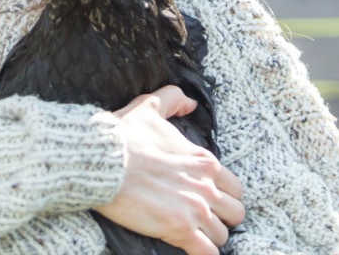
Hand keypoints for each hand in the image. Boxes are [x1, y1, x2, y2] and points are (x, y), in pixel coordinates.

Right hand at [95, 86, 244, 254]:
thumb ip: (173, 99)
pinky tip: (192, 250)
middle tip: (202, 221)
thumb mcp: (149, 107)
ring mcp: (195, 209)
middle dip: (221, 219)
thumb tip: (190, 103)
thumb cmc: (123, 136)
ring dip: (209, 238)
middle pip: (235, 213)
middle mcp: (205, 185)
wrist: (102, 161)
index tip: (206, 199)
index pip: (235, 187)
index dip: (222, 196)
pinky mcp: (179, 229)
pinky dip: (203, 254)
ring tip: (192, 236)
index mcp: (204, 161)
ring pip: (222, 235)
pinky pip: (207, 253)